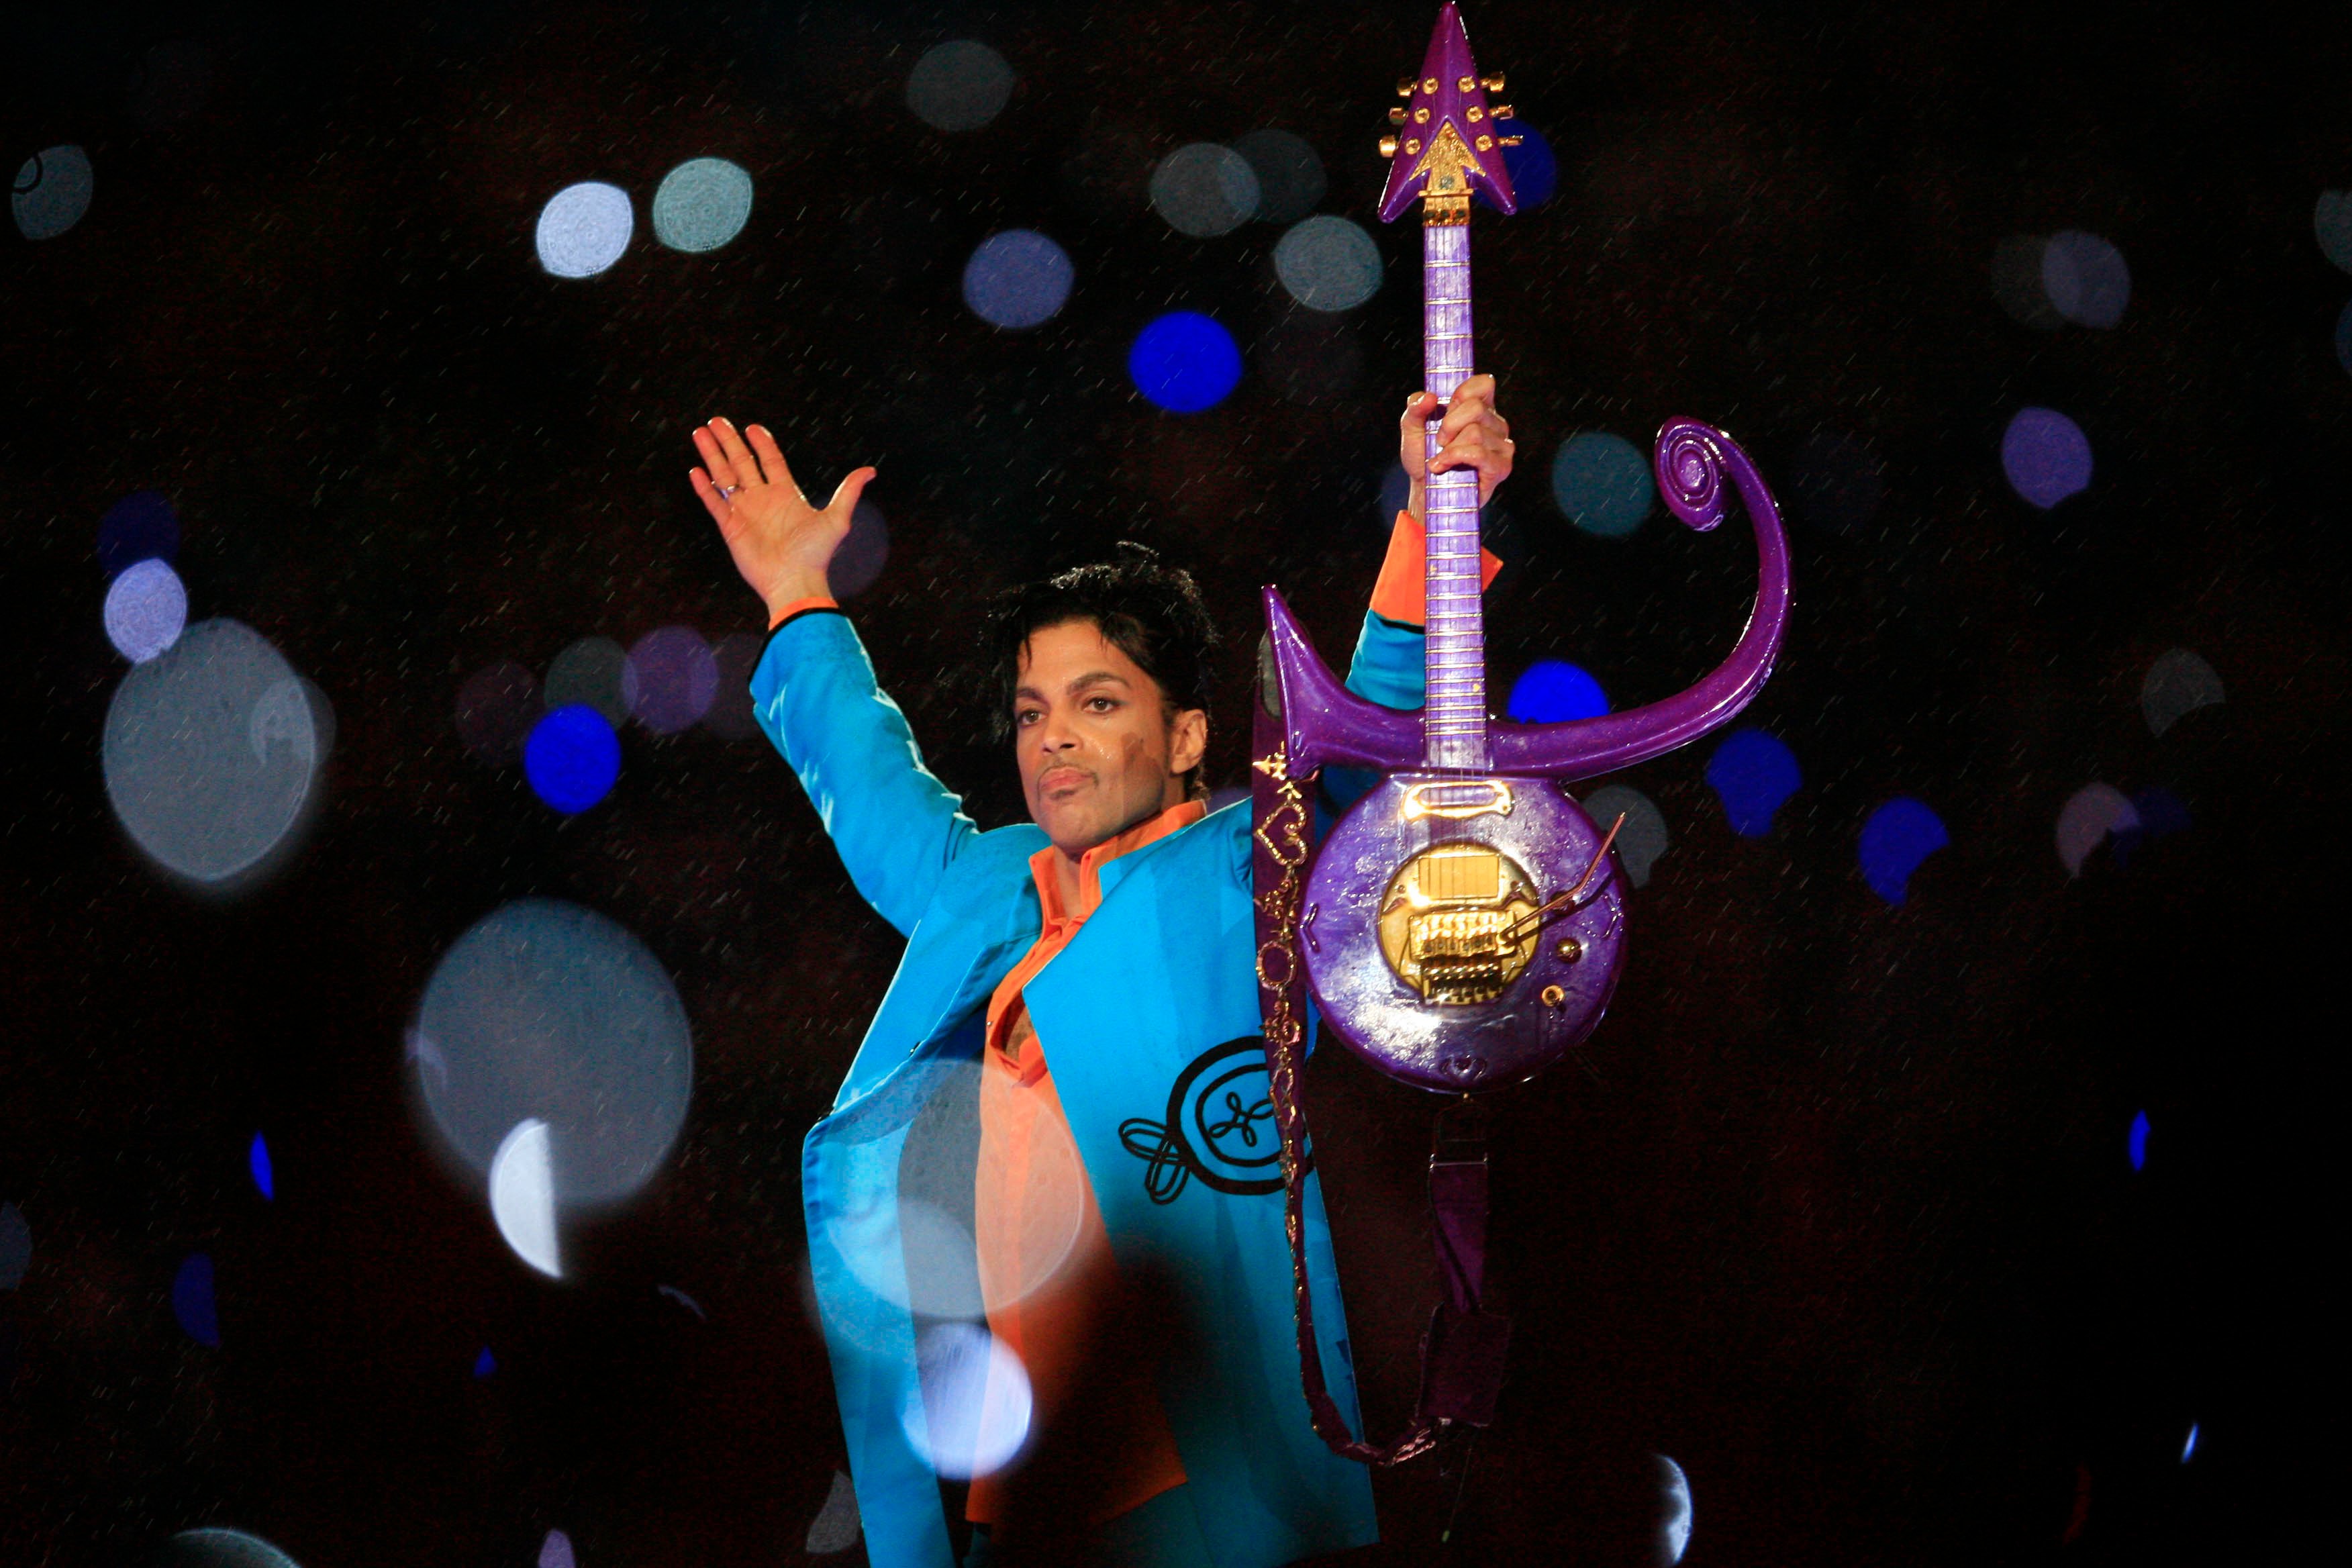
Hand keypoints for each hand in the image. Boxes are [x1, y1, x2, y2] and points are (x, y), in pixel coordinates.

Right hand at [689, 417, 875, 620]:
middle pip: (742, 462)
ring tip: (701, 433)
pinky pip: (714, 502)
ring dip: (712, 455)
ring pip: (724, 476)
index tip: (752, 427)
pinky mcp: (730, 527)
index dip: (761, 443)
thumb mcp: (837, 519)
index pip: (770, 461)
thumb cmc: (816, 554)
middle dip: (729, 441)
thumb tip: (870, 471)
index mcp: (785, 494)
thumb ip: (848, 492)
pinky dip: (704, 487)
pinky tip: (696, 470)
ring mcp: (745, 512)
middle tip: (717, 421)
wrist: (795, 581)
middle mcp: (762, 499)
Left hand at [1399, 373, 1513, 517]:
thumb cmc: (1423, 457)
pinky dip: (1455, 458)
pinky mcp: (1501, 467)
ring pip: (1475, 432)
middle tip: (1439, 441)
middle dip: (1449, 425)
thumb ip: (1415, 408)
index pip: (1484, 384)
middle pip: (1476, 408)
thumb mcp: (1412, 429)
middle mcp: (1495, 424)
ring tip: (1441, 457)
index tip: (1445, 410)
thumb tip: (1429, 397)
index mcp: (1480, 408)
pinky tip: (1444, 466)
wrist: (1425, 490)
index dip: (1462, 393)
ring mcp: (1502, 445)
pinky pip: (1478, 453)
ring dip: (1449, 447)